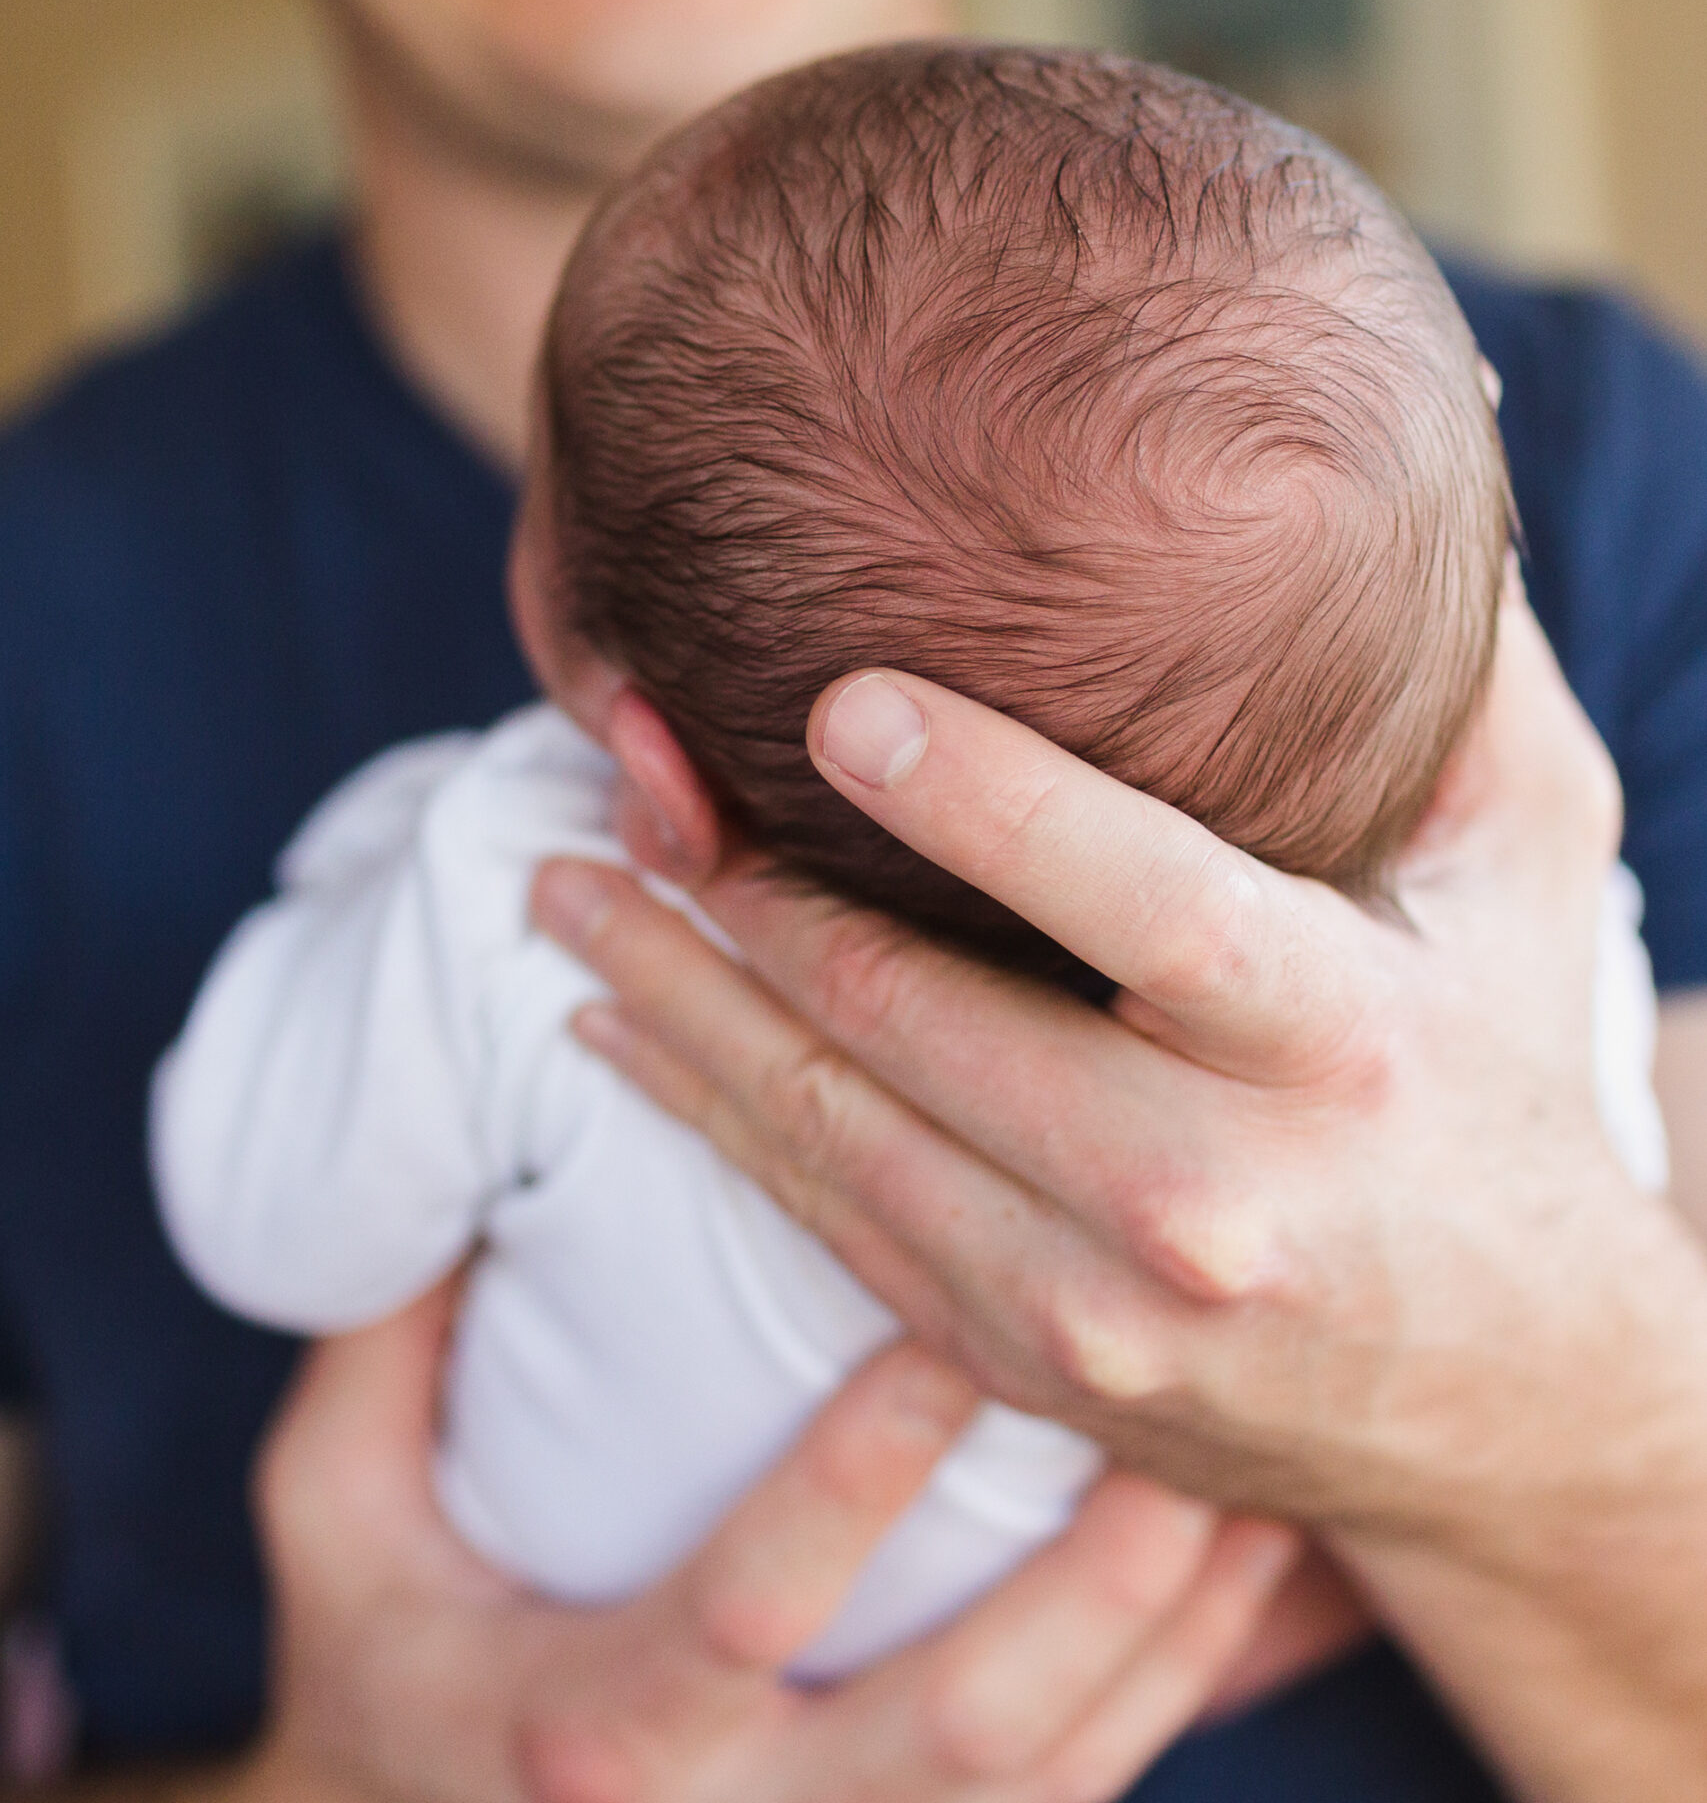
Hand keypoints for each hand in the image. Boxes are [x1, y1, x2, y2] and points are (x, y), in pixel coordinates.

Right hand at [251, 1284, 1295, 1802]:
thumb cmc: (378, 1667)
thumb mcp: (334, 1513)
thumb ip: (390, 1338)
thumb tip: (458, 1125)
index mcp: (591, 1728)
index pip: (745, 1608)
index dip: (852, 1478)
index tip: (950, 1331)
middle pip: (955, 1729)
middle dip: (1087, 1584)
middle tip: (1178, 1416)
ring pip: (1048, 1786)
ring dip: (1166, 1639)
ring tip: (1259, 1486)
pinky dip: (1175, 1702)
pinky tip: (1252, 1591)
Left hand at [534, 582, 1706, 1798]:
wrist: (1511, 1398)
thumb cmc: (1505, 1073)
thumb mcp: (1531, 868)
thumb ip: (1468, 681)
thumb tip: (1432, 443)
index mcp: (1334, 1037)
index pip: (1135, 900)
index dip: (976, 796)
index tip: (831, 700)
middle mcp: (1203, 1190)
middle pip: (913, 1014)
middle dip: (744, 886)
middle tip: (625, 767)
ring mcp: (1094, 1303)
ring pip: (826, 1125)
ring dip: (672, 995)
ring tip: (556, 888)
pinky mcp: (1018, 1362)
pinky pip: (822, 1222)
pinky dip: (705, 1116)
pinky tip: (617, 1029)